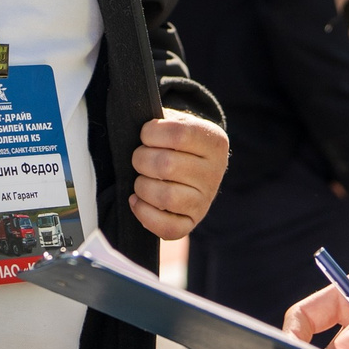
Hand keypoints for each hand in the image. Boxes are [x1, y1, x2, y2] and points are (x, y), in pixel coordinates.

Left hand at [129, 110, 227, 237]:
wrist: (195, 164)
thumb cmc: (177, 141)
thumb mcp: (176, 121)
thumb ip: (160, 120)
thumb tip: (134, 121)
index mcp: (214, 142)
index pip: (178, 134)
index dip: (151, 133)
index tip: (145, 134)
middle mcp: (214, 173)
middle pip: (166, 165)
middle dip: (141, 159)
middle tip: (140, 158)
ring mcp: (204, 201)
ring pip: (165, 196)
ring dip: (141, 186)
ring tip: (141, 178)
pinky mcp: (191, 223)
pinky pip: (167, 227)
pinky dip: (144, 213)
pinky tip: (137, 200)